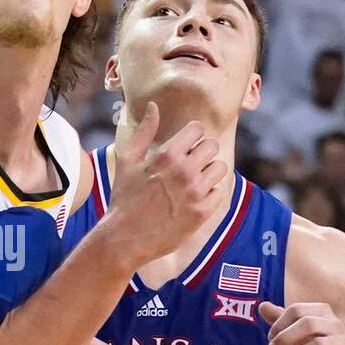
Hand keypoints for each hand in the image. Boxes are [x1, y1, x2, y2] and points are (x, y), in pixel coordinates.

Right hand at [104, 101, 229, 267]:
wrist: (125, 238)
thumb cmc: (124, 198)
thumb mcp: (128, 161)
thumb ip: (144, 131)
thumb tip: (153, 105)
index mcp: (167, 155)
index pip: (197, 129)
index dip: (192, 136)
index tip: (185, 146)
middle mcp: (184, 171)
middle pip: (212, 146)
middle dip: (202, 151)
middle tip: (189, 164)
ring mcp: (195, 192)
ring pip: (220, 168)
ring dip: (209, 171)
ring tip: (193, 181)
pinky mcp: (202, 212)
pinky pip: (219, 192)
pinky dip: (210, 193)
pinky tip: (193, 198)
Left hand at [260, 301, 344, 344]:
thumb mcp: (303, 334)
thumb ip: (283, 321)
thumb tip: (262, 306)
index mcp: (323, 313)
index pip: (297, 310)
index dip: (279, 324)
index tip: (271, 339)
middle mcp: (335, 325)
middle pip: (308, 324)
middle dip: (285, 338)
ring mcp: (343, 344)